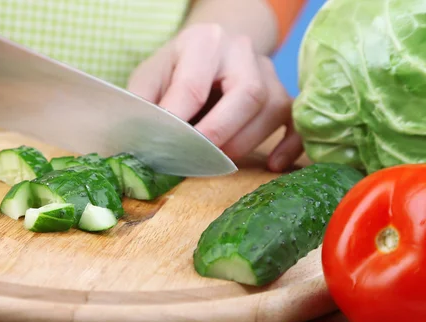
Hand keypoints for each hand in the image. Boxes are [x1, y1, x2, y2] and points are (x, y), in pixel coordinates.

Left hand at [127, 23, 303, 171]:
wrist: (210, 50)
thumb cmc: (177, 68)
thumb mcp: (150, 76)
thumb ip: (144, 103)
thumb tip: (140, 140)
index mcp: (204, 41)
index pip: (194, 86)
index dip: (179, 123)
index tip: (165, 149)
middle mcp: (242, 51)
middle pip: (247, 94)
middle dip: (220, 133)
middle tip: (197, 158)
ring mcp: (268, 71)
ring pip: (272, 109)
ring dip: (244, 143)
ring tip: (219, 161)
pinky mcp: (283, 94)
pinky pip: (297, 119)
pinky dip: (290, 144)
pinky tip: (274, 164)